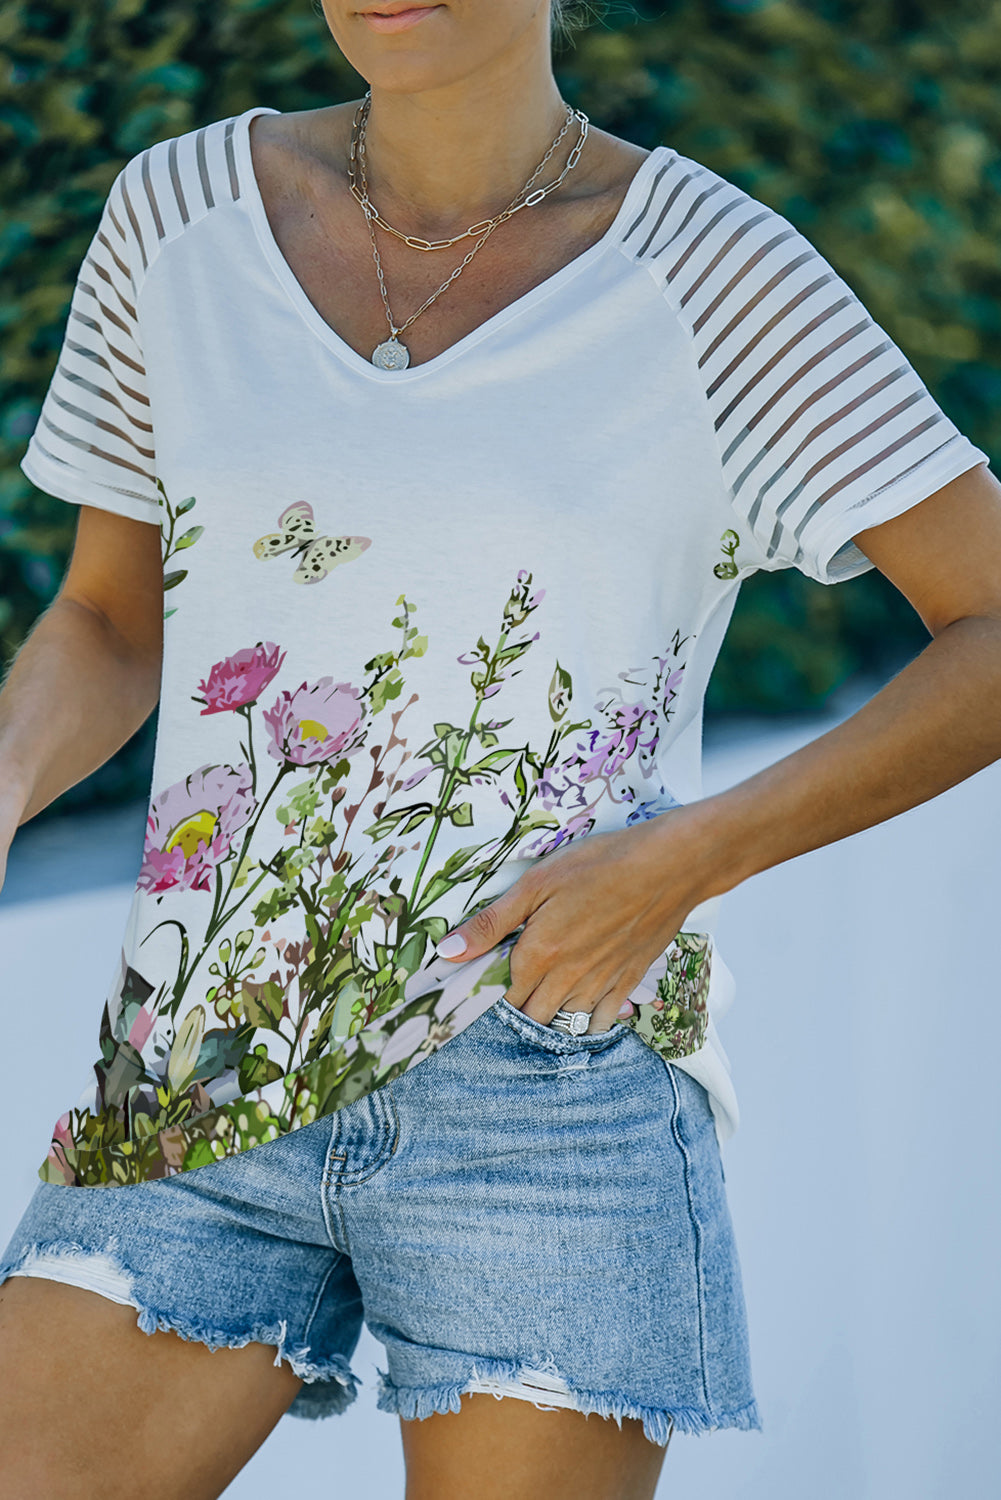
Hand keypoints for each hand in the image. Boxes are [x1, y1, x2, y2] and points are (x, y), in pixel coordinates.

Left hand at [434, 807, 715, 1033]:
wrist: (670, 866)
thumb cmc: (602, 864)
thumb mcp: (537, 883)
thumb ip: (491, 922)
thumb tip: (446, 952)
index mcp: (538, 955)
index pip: (501, 996)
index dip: (488, 991)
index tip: (484, 981)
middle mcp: (567, 979)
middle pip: (531, 1015)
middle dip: (517, 1005)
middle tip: (514, 984)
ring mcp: (600, 984)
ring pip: (564, 1021)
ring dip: (550, 1013)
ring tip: (544, 994)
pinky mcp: (628, 981)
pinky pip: (599, 1021)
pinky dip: (585, 1021)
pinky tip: (579, 1008)